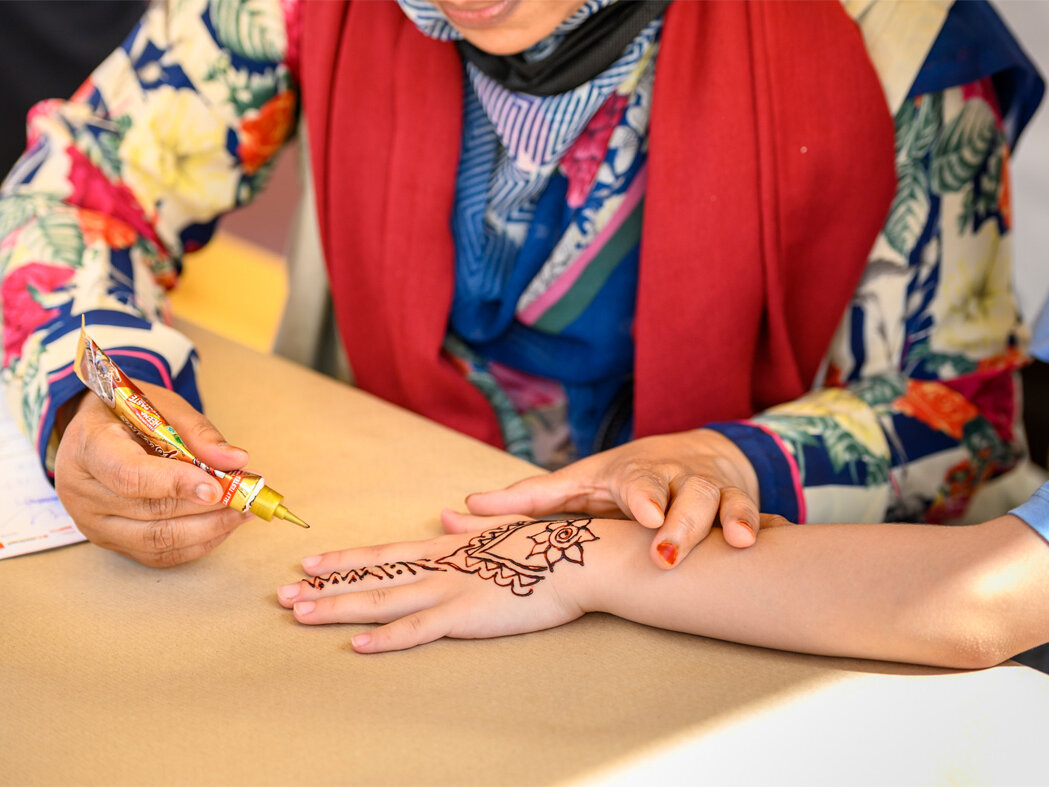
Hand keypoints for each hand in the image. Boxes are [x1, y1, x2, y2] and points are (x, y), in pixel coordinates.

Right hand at [53, 380, 252, 566]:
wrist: (97, 429)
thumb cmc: (129, 412)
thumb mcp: (163, 405)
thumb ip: (198, 432)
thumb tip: (236, 460)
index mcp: (89, 447)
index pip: (129, 474)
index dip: (175, 483)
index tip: (216, 487)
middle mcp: (82, 490)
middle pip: (149, 511)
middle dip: (206, 508)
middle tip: (247, 497)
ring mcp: (92, 521)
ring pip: (157, 539)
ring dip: (208, 529)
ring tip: (242, 512)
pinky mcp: (109, 541)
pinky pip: (157, 554)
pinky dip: (196, 543)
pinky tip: (222, 526)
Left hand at [277, 515, 623, 652]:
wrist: (580, 558)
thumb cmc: (547, 546)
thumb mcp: (503, 530)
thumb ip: (471, 526)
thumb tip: (448, 515)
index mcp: (448, 547)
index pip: (385, 553)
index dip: (345, 559)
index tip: (308, 563)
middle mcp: (440, 566)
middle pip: (372, 575)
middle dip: (324, 586)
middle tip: (281, 594)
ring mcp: (450, 589)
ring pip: (383, 600)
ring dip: (338, 607)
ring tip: (299, 613)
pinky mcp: (467, 615)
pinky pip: (419, 630)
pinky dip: (387, 638)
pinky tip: (357, 646)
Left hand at [454, 429, 759, 568]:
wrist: (692, 453)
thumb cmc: (621, 480)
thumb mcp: (576, 486)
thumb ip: (525, 501)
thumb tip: (459, 511)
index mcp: (631, 474)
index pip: (636, 482)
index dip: (640, 497)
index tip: (642, 514)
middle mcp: (673, 475)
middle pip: (679, 492)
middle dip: (680, 518)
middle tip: (670, 547)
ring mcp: (708, 486)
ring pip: (722, 499)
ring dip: (729, 518)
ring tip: (734, 542)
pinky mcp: (738, 499)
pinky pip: (752, 511)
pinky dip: (757, 523)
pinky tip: (760, 540)